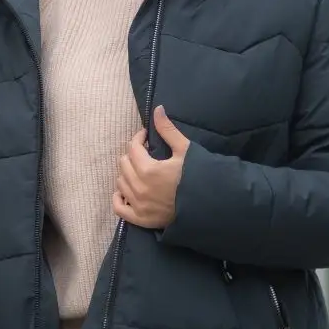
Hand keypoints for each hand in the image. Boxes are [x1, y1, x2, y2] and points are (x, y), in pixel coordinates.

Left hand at [113, 106, 189, 229]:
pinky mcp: (141, 219)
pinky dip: (119, 198)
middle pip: (124, 163)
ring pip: (120, 183)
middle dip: (133, 155)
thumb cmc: (199, 176)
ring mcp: (138, 205)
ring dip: (127, 173)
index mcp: (149, 169)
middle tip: (145, 153)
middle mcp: (139, 188)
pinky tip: (126, 192)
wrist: (209, 206)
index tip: (146, 137)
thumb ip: (168, 130)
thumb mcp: (185, 150)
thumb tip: (157, 109)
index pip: (133, 147)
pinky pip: (118, 208)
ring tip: (140, 171)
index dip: (138, 138)